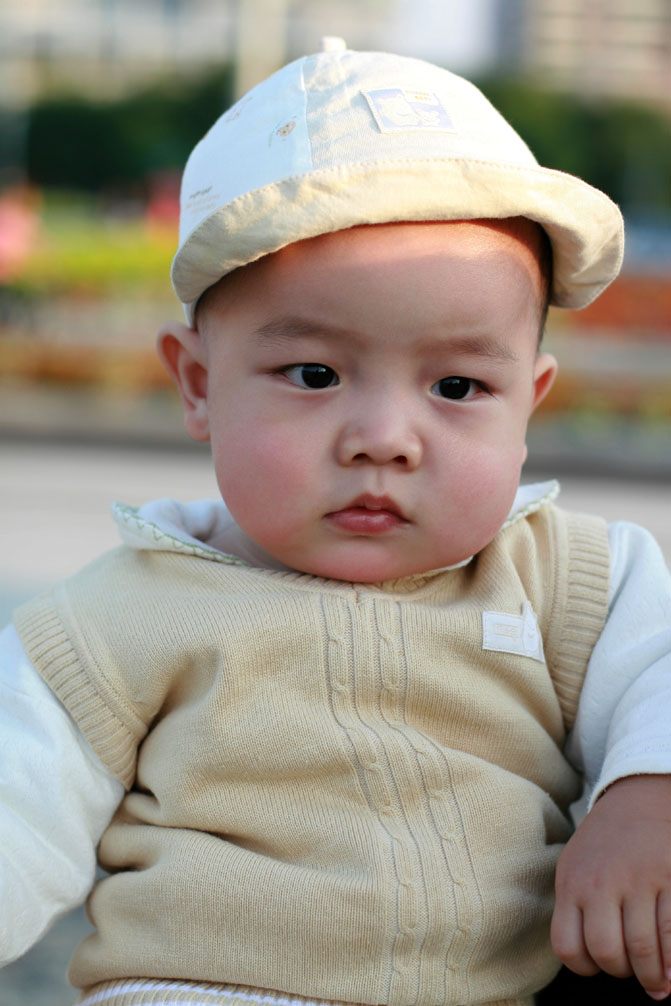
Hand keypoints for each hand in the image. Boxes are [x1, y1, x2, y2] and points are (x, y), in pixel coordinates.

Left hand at [551, 775, 670, 1000]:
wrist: (637, 799)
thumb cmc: (604, 845)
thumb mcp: (575, 867)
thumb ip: (577, 909)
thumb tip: (596, 963)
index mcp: (572, 882)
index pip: (567, 947)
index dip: (586, 967)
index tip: (600, 963)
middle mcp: (602, 882)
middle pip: (607, 953)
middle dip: (623, 973)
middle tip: (633, 969)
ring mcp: (638, 879)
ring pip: (643, 950)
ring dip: (653, 976)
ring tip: (658, 978)